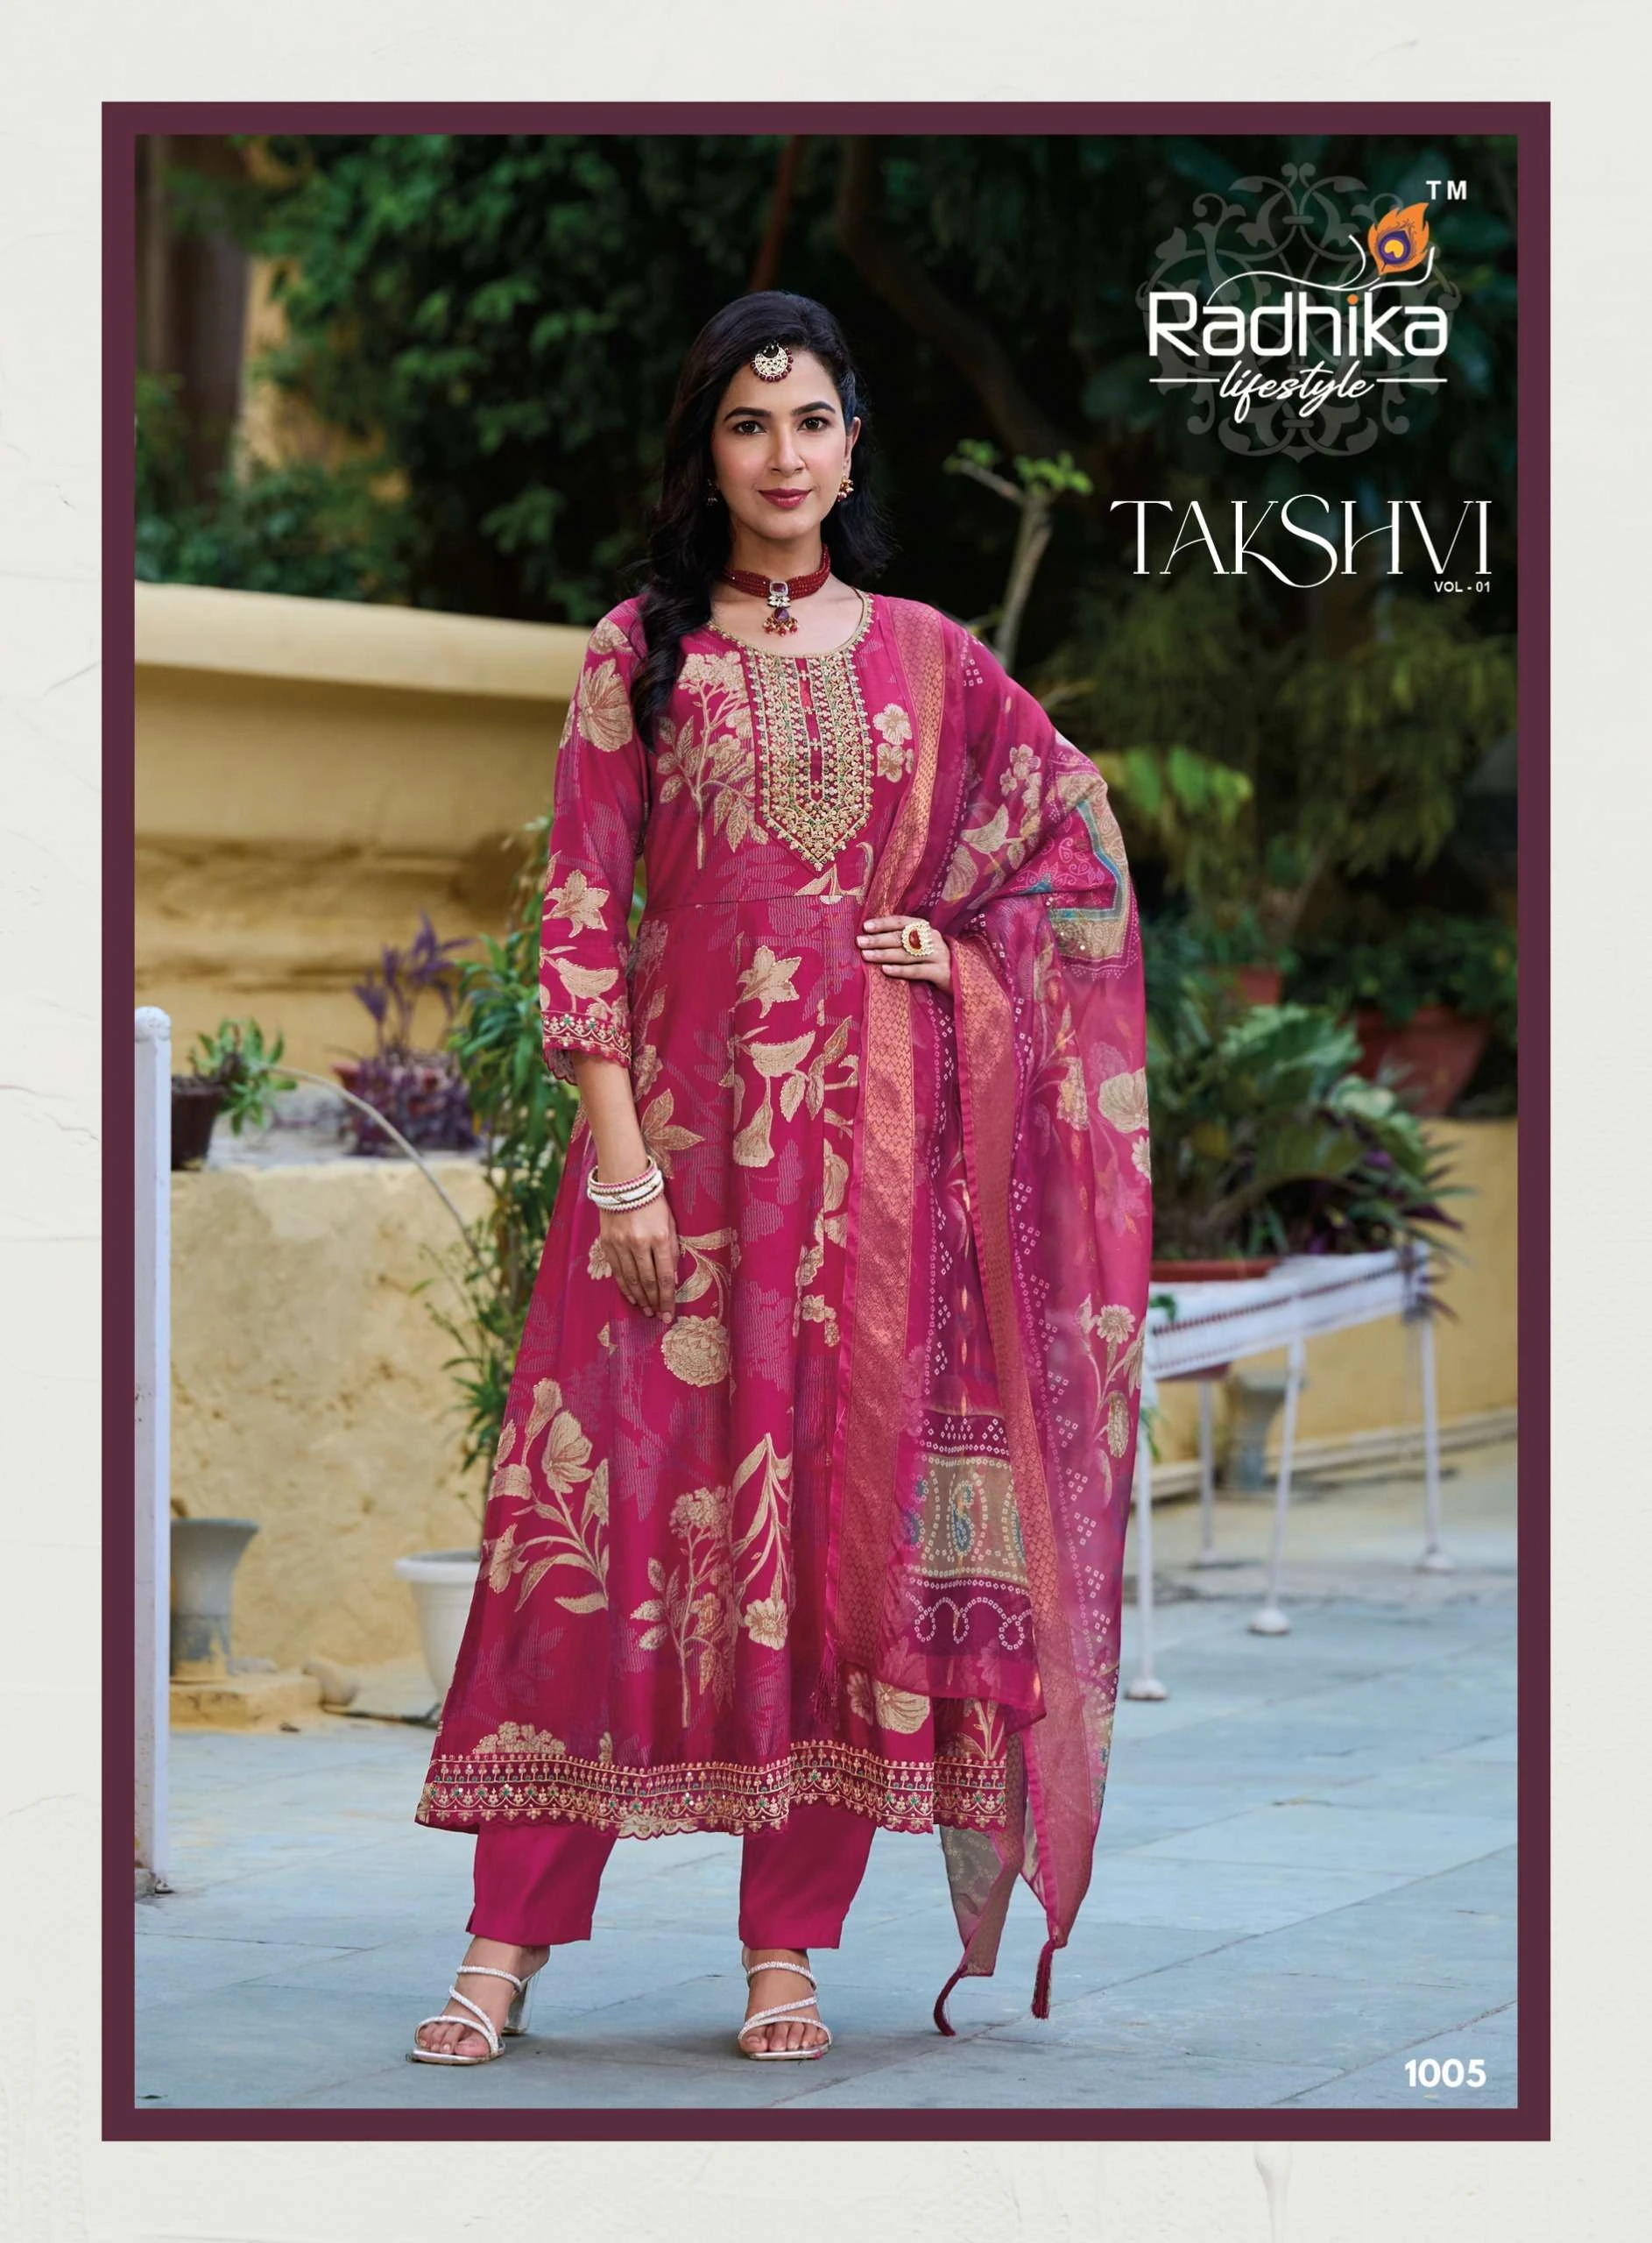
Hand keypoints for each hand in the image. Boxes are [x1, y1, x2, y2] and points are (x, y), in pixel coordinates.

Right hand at [597, 1186, 678, 1320]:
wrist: (625, 1182)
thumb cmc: (654, 1202)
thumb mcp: (670, 1223)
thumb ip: (672, 1250)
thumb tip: (671, 1279)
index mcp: (660, 1237)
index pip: (665, 1277)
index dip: (667, 1299)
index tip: (669, 1314)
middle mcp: (640, 1243)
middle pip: (648, 1282)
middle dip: (654, 1302)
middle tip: (658, 1316)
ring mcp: (621, 1244)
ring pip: (631, 1279)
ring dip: (640, 1298)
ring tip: (646, 1310)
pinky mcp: (608, 1243)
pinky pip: (617, 1271)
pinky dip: (625, 1286)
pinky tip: (631, 1296)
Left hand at [855, 915, 951, 995]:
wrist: (963, 978)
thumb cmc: (933, 960)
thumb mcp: (922, 945)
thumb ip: (903, 939)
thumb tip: (872, 937)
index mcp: (925, 929)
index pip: (901, 922)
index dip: (883, 923)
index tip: (865, 927)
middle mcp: (932, 939)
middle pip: (901, 937)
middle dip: (878, 939)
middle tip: (860, 942)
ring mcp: (938, 955)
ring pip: (907, 954)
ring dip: (884, 954)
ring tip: (866, 955)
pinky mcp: (941, 973)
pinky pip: (916, 971)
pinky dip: (900, 970)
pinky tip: (885, 970)